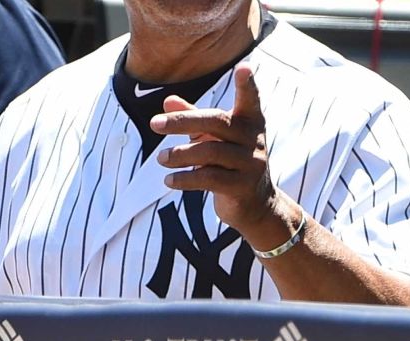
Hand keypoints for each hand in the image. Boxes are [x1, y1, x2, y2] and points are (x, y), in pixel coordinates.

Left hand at [151, 64, 277, 233]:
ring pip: (210, 152)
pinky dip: (185, 179)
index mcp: (250, 122)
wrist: (255, 205)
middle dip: (182, 121)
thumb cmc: (230, 162)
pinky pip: (209, 179)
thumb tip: (168, 100)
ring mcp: (251, 164)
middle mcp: (254, 139)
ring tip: (160, 158)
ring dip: (179, 155)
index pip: (250, 100)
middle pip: (216, 122)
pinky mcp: (242, 187)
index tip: (244, 67)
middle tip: (154, 124)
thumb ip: (193, 118)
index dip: (247, 84)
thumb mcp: (214, 138)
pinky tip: (168, 180)